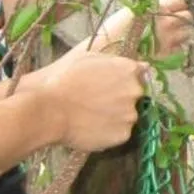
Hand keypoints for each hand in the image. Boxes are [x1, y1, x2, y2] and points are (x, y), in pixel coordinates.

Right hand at [26, 41, 150, 151]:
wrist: (49, 109)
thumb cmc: (64, 79)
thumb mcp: (90, 58)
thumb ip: (118, 62)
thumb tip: (144, 66)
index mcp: (129, 70)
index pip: (139, 76)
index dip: (123, 82)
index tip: (110, 87)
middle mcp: (135, 91)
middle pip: (134, 97)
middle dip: (120, 100)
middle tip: (96, 104)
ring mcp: (130, 114)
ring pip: (127, 116)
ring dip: (115, 117)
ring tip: (90, 117)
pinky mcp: (123, 135)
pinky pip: (120, 133)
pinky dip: (109, 133)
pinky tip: (91, 128)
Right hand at [87, 0, 192, 57]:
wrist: (109, 54)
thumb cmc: (114, 33)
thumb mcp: (130, 13)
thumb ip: (148, 10)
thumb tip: (158, 10)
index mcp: (156, 7)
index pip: (180, 2)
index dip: (176, 7)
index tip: (171, 11)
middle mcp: (166, 21)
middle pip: (187, 17)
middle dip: (180, 21)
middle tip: (169, 27)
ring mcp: (169, 39)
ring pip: (185, 34)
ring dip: (178, 36)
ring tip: (164, 40)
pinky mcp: (168, 55)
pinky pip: (179, 51)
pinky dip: (173, 51)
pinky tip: (161, 51)